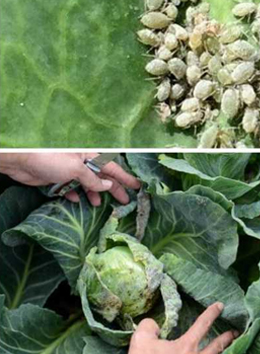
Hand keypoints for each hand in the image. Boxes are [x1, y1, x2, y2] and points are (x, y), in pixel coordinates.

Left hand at [0, 153, 139, 205]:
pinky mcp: (56, 178)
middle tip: (124, 201)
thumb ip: (93, 179)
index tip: (137, 186)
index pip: (112, 167)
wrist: (20, 161)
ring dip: (94, 194)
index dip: (125, 177)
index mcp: (89, 155)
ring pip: (86, 184)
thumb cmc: (50, 159)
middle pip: (101, 177)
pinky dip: (75, 194)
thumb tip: (107, 186)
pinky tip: (77, 200)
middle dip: (113, 188)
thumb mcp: (76, 169)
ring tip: (98, 205)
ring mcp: (69, 171)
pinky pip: (70, 188)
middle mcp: (81, 162)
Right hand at [129, 302, 237, 353]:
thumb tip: (153, 324)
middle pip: (217, 346)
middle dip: (227, 338)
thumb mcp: (140, 342)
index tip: (220, 305)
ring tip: (229, 347)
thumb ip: (149, 327)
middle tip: (234, 332)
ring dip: (223, 351)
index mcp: (186, 347)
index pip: (203, 324)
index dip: (212, 313)